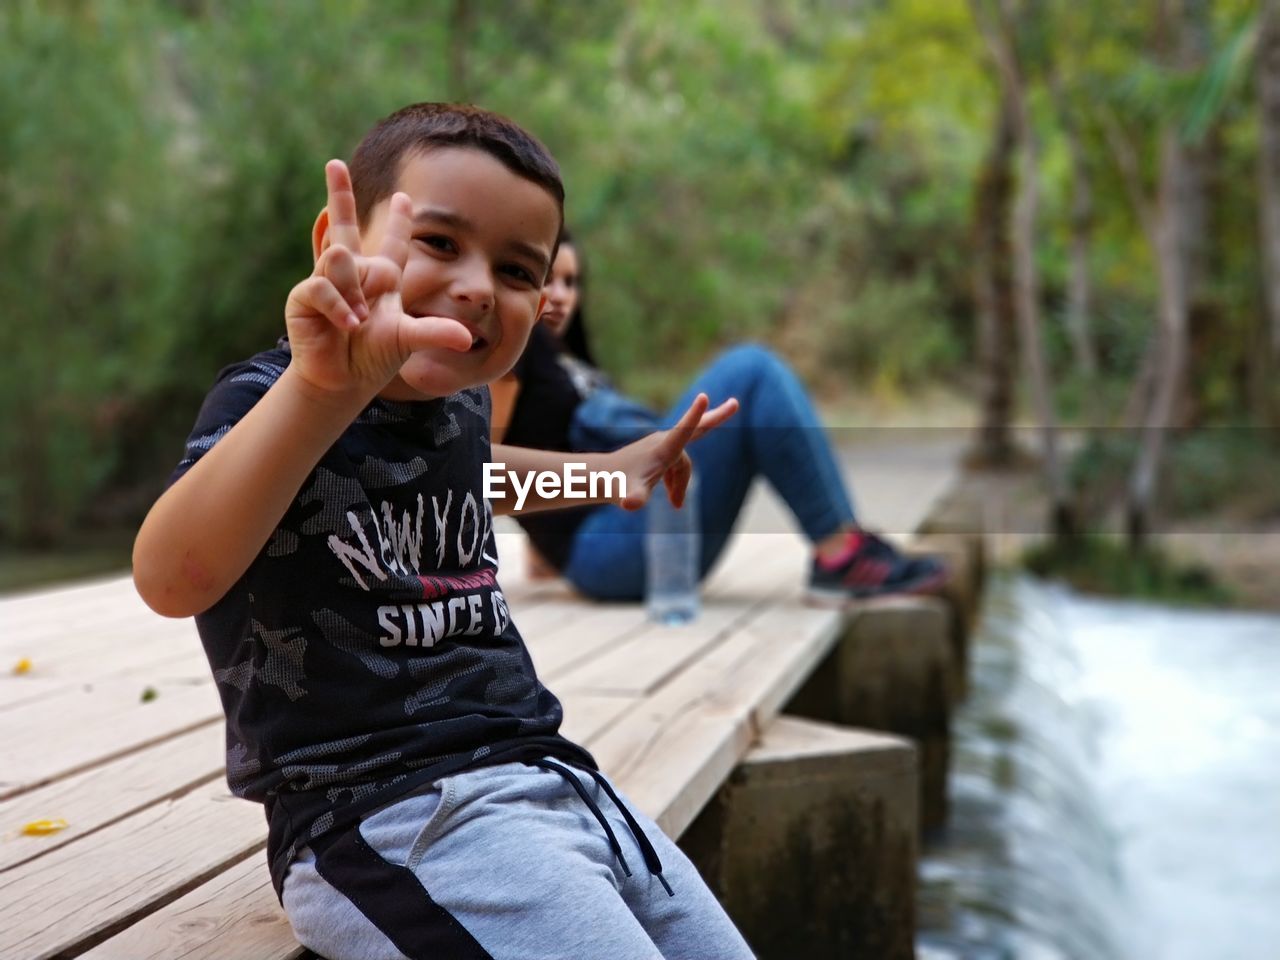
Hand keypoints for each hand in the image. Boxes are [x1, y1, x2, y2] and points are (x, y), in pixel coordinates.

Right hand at [282, 160, 471, 396]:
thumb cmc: (375, 358)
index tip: (404, 197)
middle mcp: (354, 273)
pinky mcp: (305, 295)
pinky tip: (348, 323)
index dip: (398, 220)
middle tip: (334, 164)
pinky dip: (339, 306)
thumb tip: (467, 339)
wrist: (343, 381)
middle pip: (346, 224)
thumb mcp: (409, 339)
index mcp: (382, 278)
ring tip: (358, 321)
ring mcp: (327, 281)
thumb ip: (435, 332)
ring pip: (341, 259)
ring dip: (353, 292)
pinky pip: (322, 285)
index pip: (394, 242)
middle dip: (339, 193)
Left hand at [613, 393, 738, 510]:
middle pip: (696, 428)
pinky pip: (675, 463)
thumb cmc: (616, 486)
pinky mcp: (657, 451)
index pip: (683, 430)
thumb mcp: (629, 495)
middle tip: (735, 404)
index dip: (694, 415)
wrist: (600, 477)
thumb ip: (634, 499)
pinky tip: (672, 499)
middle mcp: (663, 442)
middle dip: (716, 418)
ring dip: (682, 484)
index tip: (703, 397)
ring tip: (675, 506)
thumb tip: (631, 504)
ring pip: (682, 463)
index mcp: (663, 449)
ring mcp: (660, 445)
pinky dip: (677, 481)